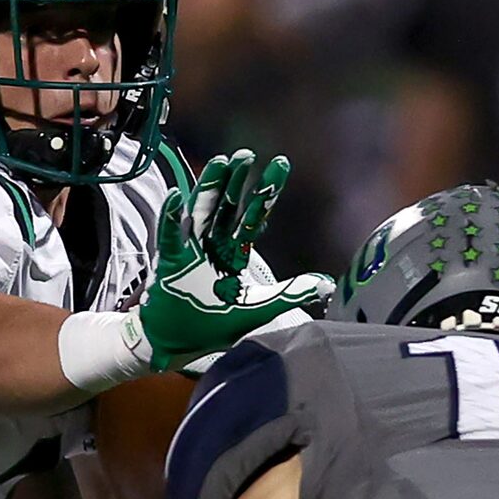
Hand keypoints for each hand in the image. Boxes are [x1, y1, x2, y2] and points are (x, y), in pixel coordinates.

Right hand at [134, 151, 330, 371]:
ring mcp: (191, 250)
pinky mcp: (171, 261)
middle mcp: (213, 245)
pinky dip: (172, 216)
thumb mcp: (258, 308)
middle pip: (227, 206)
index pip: (254, 216)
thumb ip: (289, 293)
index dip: (266, 192)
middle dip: (237, 181)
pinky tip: (176, 196)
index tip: (281, 164)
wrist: (178, 343)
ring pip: (201, 211)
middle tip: (247, 155)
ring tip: (220, 162)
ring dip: (209, 187)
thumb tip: (327, 283)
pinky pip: (171, 235)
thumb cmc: (213, 326)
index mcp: (234, 253)